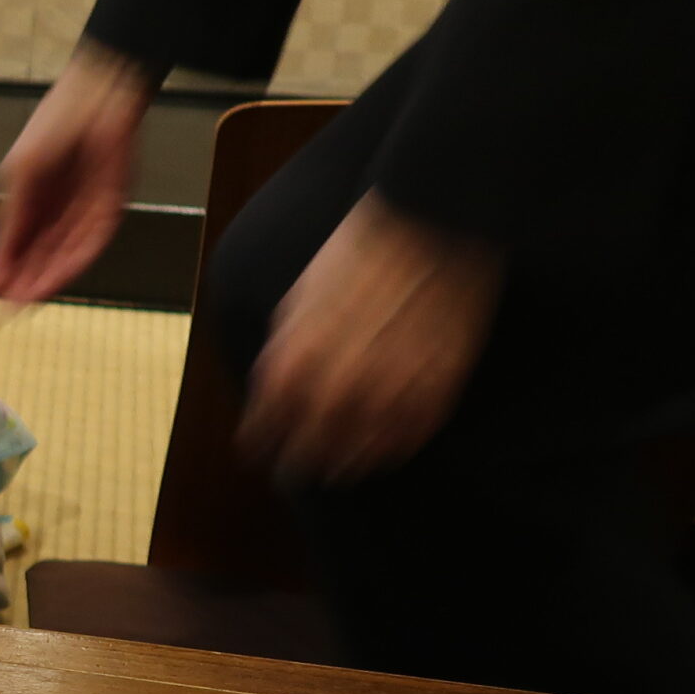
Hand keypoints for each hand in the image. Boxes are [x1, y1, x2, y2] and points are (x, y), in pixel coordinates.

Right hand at [0, 42, 161, 303]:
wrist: (101, 94)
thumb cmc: (54, 124)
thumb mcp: (22, 174)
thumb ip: (13, 219)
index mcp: (31, 196)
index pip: (14, 243)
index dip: (0, 271)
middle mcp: (57, 207)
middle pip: (38, 255)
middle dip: (22, 283)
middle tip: (5, 313)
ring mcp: (85, 208)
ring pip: (63, 254)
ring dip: (45, 279)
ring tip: (26, 303)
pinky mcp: (111, 204)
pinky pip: (91, 240)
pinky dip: (72, 261)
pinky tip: (55, 278)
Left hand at [237, 193, 499, 485]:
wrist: (429, 223)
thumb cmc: (358, 253)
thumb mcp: (298, 300)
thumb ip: (284, 353)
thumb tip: (273, 393)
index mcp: (292, 363)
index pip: (263, 430)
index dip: (260, 444)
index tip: (259, 451)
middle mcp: (336, 387)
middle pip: (307, 453)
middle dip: (298, 463)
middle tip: (297, 470)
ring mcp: (388, 392)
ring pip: (358, 455)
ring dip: (344, 464)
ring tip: (339, 468)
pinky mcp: (435, 390)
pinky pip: (406, 439)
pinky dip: (390, 450)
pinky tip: (381, 450)